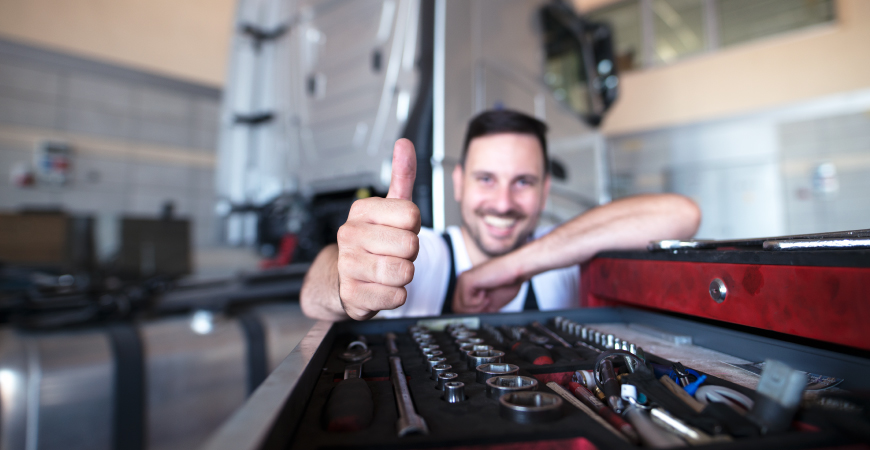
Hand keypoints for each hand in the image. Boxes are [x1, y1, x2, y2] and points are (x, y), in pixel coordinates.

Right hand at [336, 139, 420, 319]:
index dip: (413, 227)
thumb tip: (404, 144)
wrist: (344, 279)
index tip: (399, 230)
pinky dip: (396, 295)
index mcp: (361, 211)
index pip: (411, 214)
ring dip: (405, 275)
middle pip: (410, 245)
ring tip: (389, 269)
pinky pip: (396, 296)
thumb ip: (401, 176)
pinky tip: (382, 287)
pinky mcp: (352, 295)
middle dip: (410, 254)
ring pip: (404, 272)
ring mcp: (348, 265)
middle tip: (394, 253)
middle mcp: (350, 235)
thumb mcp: (389, 208)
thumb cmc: (374, 242)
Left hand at [452, 256, 525, 312]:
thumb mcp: (490, 302)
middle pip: (457, 308)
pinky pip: (465, 302)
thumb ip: (477, 309)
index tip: (485, 308)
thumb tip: (470, 321)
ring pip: (459, 307)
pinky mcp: (466, 280)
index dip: (473, 312)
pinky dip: (478, 302)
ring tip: (487, 297)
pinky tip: (485, 292)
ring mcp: (463, 279)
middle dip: (474, 311)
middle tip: (487, 302)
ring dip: (476, 307)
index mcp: (468, 286)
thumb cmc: (507, 283)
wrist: (516, 270)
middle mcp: (463, 281)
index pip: (460, 307)